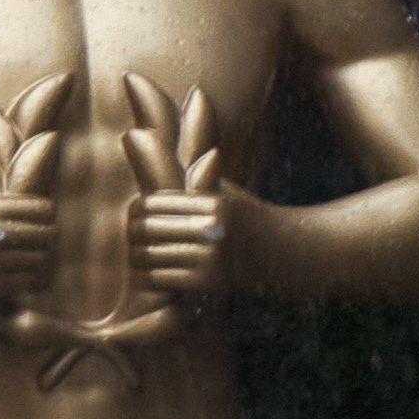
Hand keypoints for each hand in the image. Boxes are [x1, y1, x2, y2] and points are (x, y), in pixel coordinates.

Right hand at [0, 77, 81, 317]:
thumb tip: (14, 162)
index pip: (43, 209)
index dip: (46, 214)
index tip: (41, 219)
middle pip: (46, 235)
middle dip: (45, 237)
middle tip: (38, 240)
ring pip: (39, 261)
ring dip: (36, 260)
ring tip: (26, 257)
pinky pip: (25, 282)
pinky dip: (24, 279)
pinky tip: (12, 273)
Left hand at [113, 73, 232, 305]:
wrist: (286, 253)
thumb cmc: (246, 215)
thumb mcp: (224, 189)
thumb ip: (194, 174)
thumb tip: (155, 136)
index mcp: (212, 203)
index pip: (153, 203)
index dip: (138, 208)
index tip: (137, 213)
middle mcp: (212, 229)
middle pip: (146, 229)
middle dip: (134, 232)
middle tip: (132, 236)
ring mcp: (210, 258)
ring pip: (150, 256)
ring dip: (139, 256)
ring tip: (138, 254)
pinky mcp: (208, 283)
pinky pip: (161, 279)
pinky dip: (151, 276)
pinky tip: (154, 271)